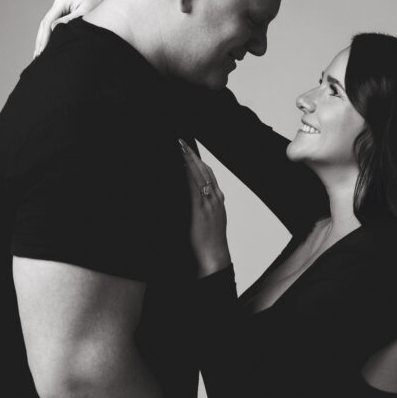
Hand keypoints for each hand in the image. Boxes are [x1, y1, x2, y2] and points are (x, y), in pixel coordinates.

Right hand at [33, 0, 110, 56]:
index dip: (44, 38)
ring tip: (39, 55)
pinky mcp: (65, 13)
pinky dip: (50, 37)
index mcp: (62, 2)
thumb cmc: (99, 5)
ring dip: (43, 40)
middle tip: (38, 56)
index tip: (43, 51)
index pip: (48, 22)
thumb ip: (70, 21)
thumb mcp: (86, 14)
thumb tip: (54, 28)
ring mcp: (61, 8)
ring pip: (48, 26)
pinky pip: (54, 26)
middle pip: (45, 24)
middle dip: (41, 40)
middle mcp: (59, 4)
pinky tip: (48, 47)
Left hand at [179, 139, 229, 276]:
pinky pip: (193, 186)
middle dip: (192, 155)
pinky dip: (187, 173)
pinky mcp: (200, 209)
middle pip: (205, 171)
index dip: (199, 161)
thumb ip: (207, 209)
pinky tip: (180, 165)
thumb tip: (197, 201)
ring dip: (189, 159)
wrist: (214, 256)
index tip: (189, 150)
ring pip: (199, 175)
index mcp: (217, 201)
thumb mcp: (210, 222)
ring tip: (179, 146)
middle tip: (181, 141)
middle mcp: (215, 199)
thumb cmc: (209, 243)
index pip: (209, 175)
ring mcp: (208, 203)